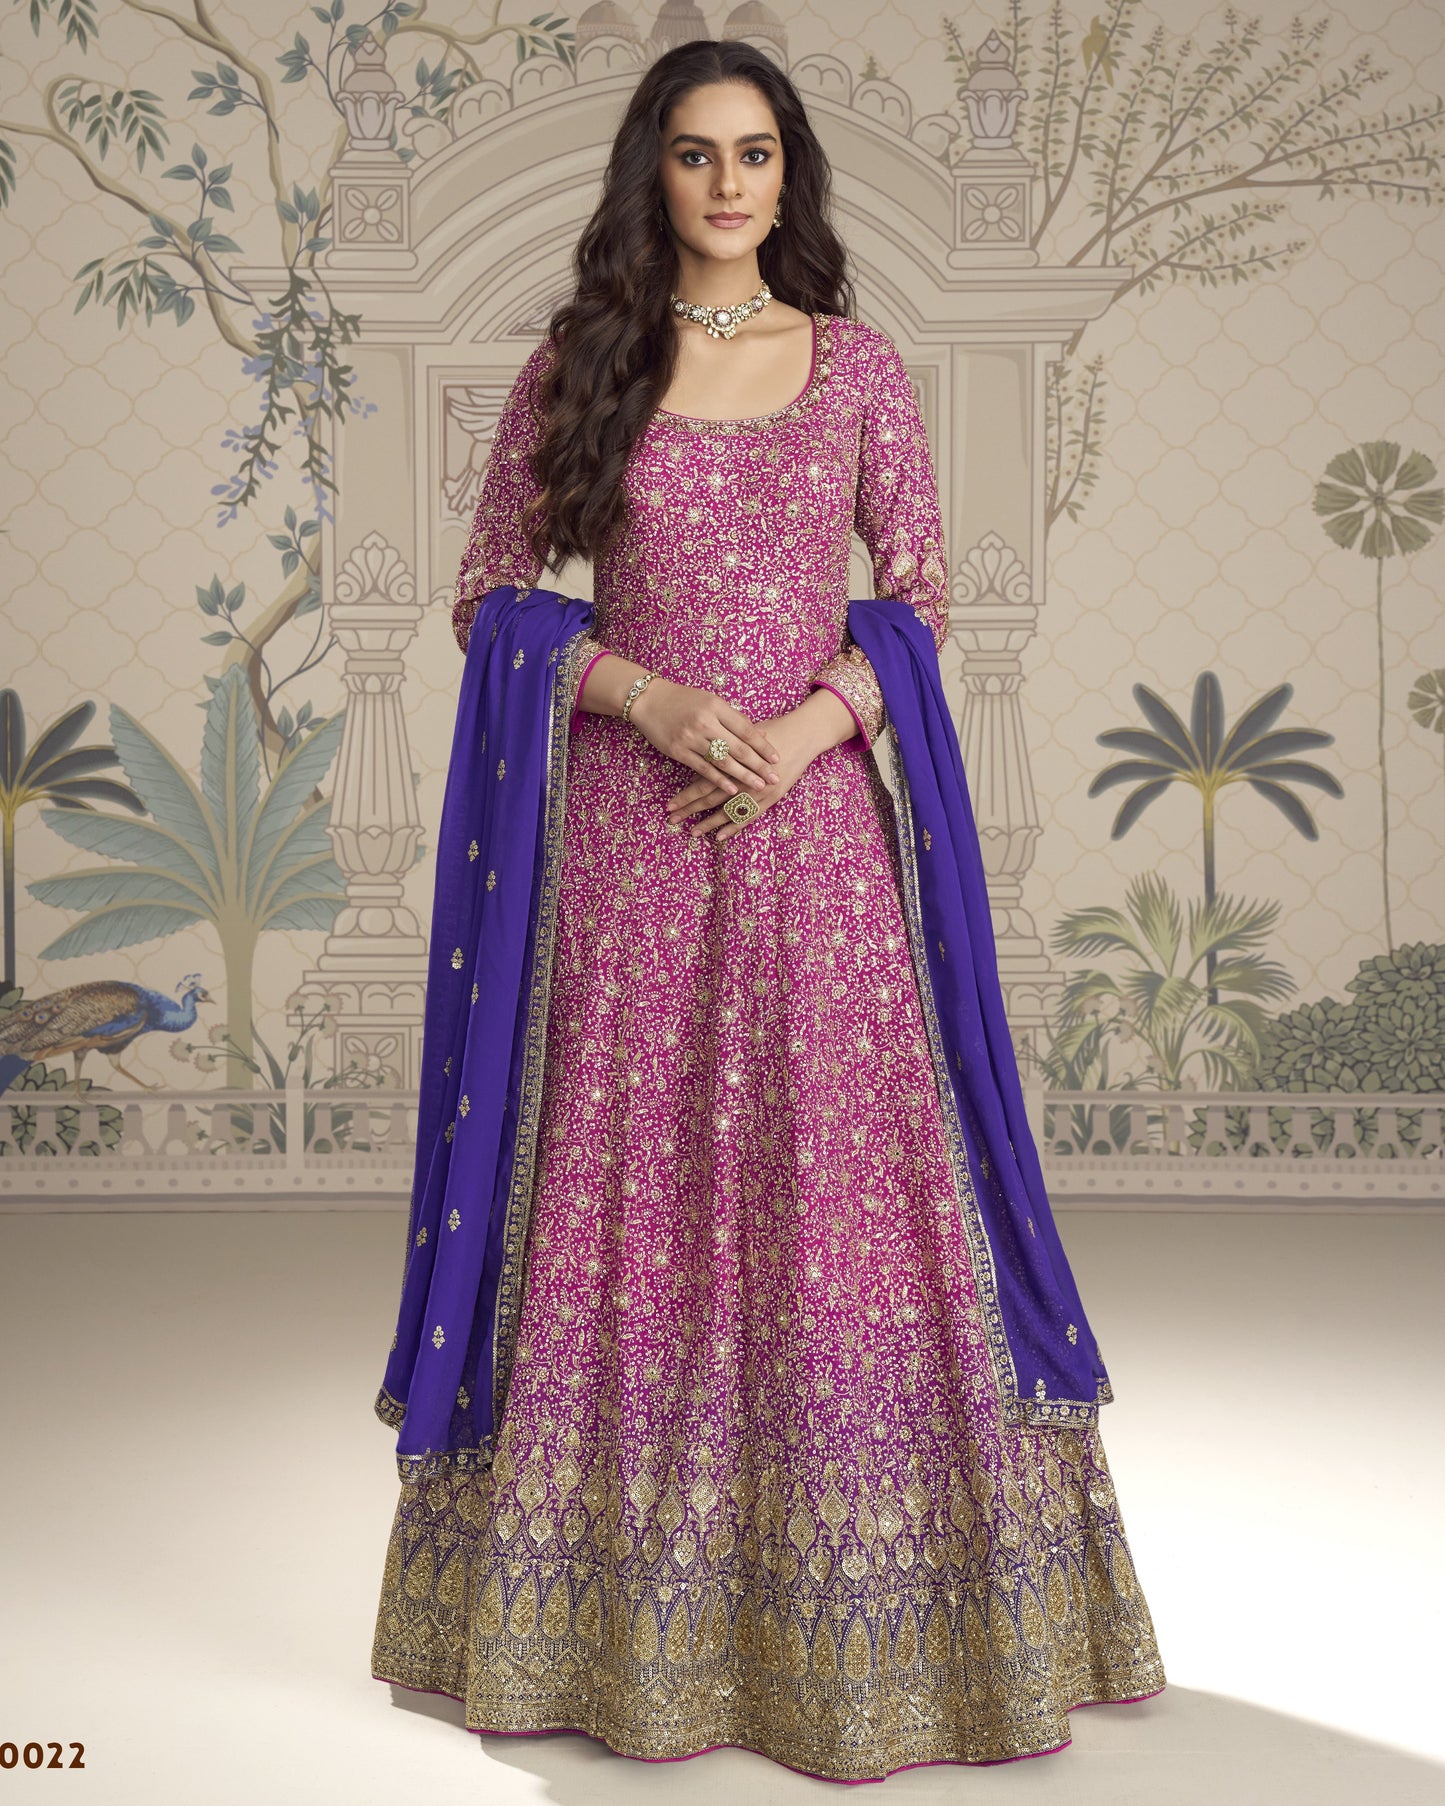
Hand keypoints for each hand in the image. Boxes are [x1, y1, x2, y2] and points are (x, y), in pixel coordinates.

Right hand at [629, 675, 781, 798]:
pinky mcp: (678, 751)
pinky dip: (719, 780)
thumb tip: (758, 734)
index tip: (777, 758)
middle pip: (738, 748)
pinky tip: (732, 789)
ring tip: (759, 786)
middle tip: (774, 777)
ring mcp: (691, 738)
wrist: (648, 700)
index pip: (746, 729)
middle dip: (758, 765)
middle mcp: (705, 722)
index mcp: (716, 707)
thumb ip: (732, 717)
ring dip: (743, 776)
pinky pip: (703, 769)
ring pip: (723, 761)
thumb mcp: (710, 701)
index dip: (763, 746)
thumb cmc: (683, 700)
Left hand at [665, 707, 823, 843]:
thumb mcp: (742, 735)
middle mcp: (744, 778)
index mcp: (733, 761)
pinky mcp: (772, 798)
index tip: (669, 804)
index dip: (685, 794)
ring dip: (709, 823)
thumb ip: (721, 750)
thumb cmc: (772, 730)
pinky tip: (720, 837)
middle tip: (672, 819)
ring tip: (693, 832)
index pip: (703, 781)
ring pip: (728, 811)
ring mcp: (758, 791)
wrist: (803, 734)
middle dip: (690, 809)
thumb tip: (698, 761)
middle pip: (711, 798)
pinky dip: (734, 827)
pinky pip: (749, 816)